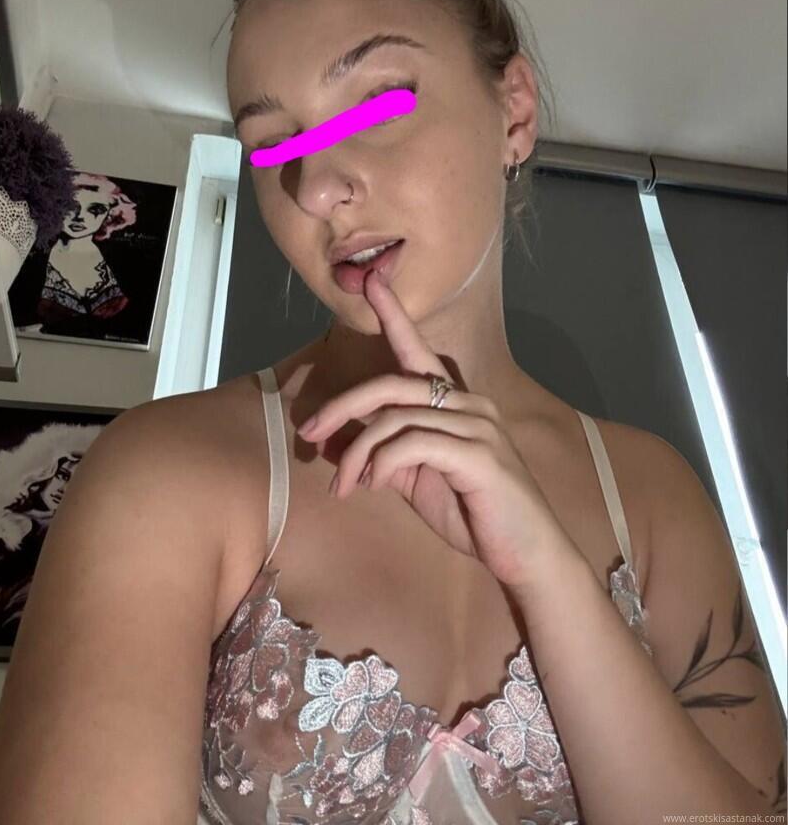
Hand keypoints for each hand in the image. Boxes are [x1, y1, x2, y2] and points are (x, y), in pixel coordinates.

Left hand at [296, 269, 580, 590]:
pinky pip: (412, 443)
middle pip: (391, 384)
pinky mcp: (478, 453)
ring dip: (358, 452)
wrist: (525, 554)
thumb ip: (379, 455)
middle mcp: (468, 403)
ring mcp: (477, 424)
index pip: (417, 350)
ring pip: (395, 417)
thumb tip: (331, 442)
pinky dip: (382, 462)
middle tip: (309, 431)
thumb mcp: (414, 480)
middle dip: (342, 405)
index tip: (370, 279)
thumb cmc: (472, 513)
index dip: (393, 314)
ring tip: (343, 485)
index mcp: (454, 403)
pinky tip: (375, 484)